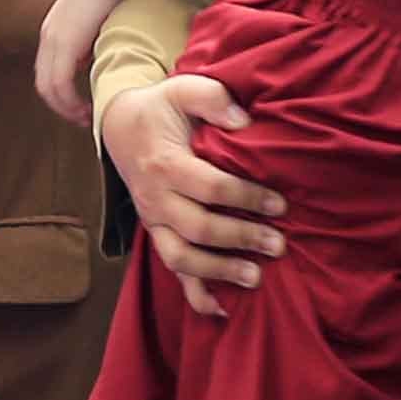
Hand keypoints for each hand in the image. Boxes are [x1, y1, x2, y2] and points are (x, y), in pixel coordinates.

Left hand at [36, 0, 126, 122]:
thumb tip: (93, 61)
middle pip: (44, 84)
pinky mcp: (64, 43)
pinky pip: (60, 83)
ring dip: (65, 108)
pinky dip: (70, 101)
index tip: (80, 106)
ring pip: (48, 87)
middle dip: (62, 107)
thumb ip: (90, 42)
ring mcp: (53, 39)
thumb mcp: (97, 21)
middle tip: (82, 119)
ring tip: (86, 118)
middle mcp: (48, 36)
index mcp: (54, 31)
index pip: (48, 72)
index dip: (61, 95)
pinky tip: (85, 108)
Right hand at [98, 73, 283, 319]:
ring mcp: (153, 221)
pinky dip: (194, 294)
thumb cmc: (161, 108)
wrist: (120, 126)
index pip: (210, 187)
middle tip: (279, 245)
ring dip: (218, 272)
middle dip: (241, 239)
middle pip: (199, 228)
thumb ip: (212, 98)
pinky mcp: (156, 234)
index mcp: (165, 163)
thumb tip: (243, 121)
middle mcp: (155, 198)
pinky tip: (221, 311)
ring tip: (256, 278)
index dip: (246, 198)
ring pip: (181, 258)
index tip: (280, 205)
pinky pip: (171, 270)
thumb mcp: (182, 89)